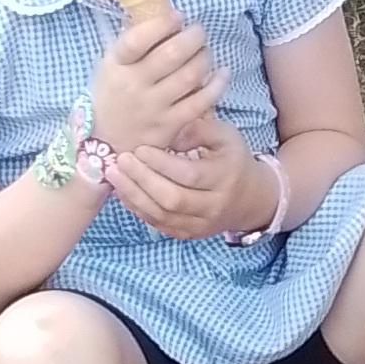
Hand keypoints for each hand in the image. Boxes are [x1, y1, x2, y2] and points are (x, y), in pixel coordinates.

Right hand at [88, 13, 222, 155]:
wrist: (109, 140)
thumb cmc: (115, 92)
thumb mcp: (112, 65)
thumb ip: (134, 43)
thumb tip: (163, 12)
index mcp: (116, 65)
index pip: (136, 41)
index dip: (161, 25)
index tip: (178, 16)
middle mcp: (133, 86)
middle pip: (171, 55)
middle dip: (193, 38)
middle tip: (198, 32)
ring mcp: (153, 107)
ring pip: (189, 76)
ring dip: (205, 58)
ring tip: (205, 52)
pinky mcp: (170, 125)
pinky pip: (200, 102)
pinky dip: (217, 84)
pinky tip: (222, 72)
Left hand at [112, 117, 264, 240]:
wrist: (250, 198)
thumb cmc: (232, 159)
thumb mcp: (225, 136)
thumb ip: (199, 129)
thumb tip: (171, 132)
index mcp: (225, 177)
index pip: (189, 174)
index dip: (161, 163)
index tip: (140, 148)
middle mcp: (214, 205)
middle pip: (173, 199)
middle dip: (142, 180)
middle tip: (121, 160)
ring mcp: (201, 224)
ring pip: (162, 215)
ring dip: (134, 195)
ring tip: (114, 175)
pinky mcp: (189, 234)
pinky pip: (159, 225)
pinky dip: (138, 208)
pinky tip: (123, 191)